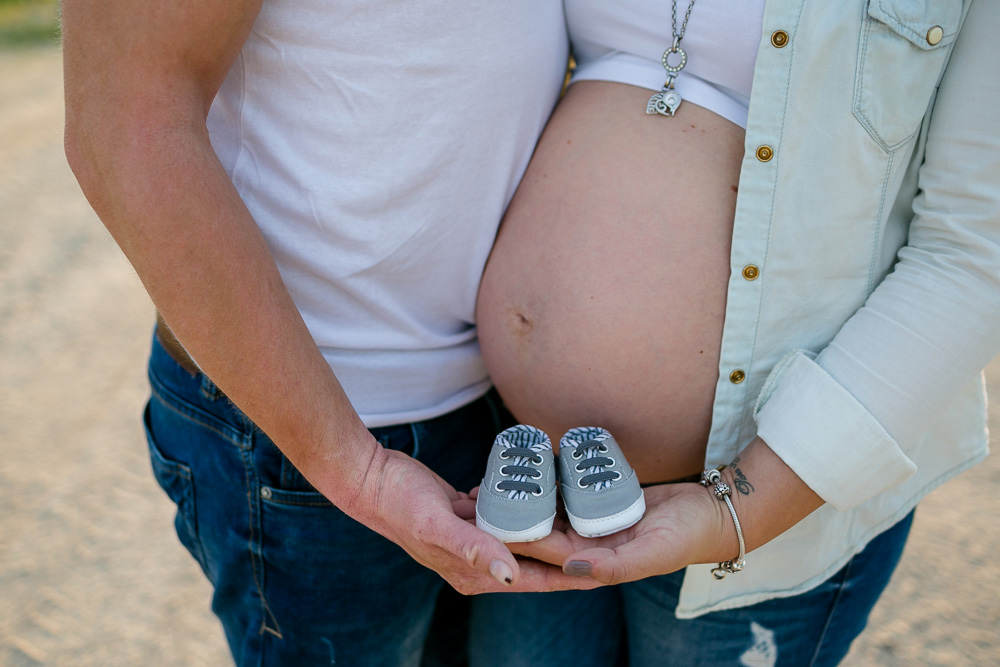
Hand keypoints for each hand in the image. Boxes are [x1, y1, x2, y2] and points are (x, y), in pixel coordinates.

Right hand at [341, 448, 603, 594]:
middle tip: (610, 540)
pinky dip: (529, 511)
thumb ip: (473, 549)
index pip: (537, 580)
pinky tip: (548, 496)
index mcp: (475, 574)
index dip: (573, 576)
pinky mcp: (470, 517)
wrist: (370, 482)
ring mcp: (474, 539)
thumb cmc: (401, 506)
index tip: (610, 570)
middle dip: (572, 554)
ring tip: (590, 519)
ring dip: (555, 530)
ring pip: (526, 538)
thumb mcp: (437, 526)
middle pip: (537, 562)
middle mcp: (479, 562)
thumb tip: (511, 574)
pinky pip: (508, 518)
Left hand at [507, 481, 730, 584]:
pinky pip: (571, 490)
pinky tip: (531, 464)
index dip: (516, 537)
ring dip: (526, 497)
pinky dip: (551, 480)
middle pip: (542, 529)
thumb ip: (614, 568)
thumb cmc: (688, 536)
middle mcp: (591, 546)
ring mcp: (596, 523)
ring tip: (495, 478)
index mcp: (596, 564)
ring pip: (553, 509)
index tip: (487, 521)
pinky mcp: (603, 501)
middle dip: (512, 517)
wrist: (715, 511)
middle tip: (479, 494)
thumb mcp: (654, 553)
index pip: (547, 551)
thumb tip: (570, 569)